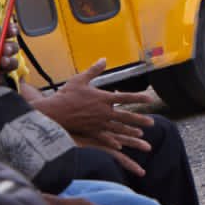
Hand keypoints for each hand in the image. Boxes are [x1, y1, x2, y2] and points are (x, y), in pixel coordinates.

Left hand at [0, 25, 16, 83]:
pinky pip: (4, 80)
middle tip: (4, 50)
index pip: (2, 31)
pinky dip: (2, 78)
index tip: (12, 30)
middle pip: (10, 47)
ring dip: (11, 62)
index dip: (10, 29)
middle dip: (11, 47)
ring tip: (3, 63)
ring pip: (11, 63)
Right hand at [33, 60, 153, 177]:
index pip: (125, 97)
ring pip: (118, 128)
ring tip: (141, 134)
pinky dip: (112, 141)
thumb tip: (103, 59)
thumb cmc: (66, 94)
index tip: (150, 99)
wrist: (52, 112)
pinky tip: (120, 145)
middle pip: (126, 116)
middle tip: (152, 122)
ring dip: (130, 131)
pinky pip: (104, 137)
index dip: (138, 98)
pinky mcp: (90, 131)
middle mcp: (103, 112)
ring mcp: (97, 123)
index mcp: (103, 98)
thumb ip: (94, 70)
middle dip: (140, 119)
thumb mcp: (80, 79)